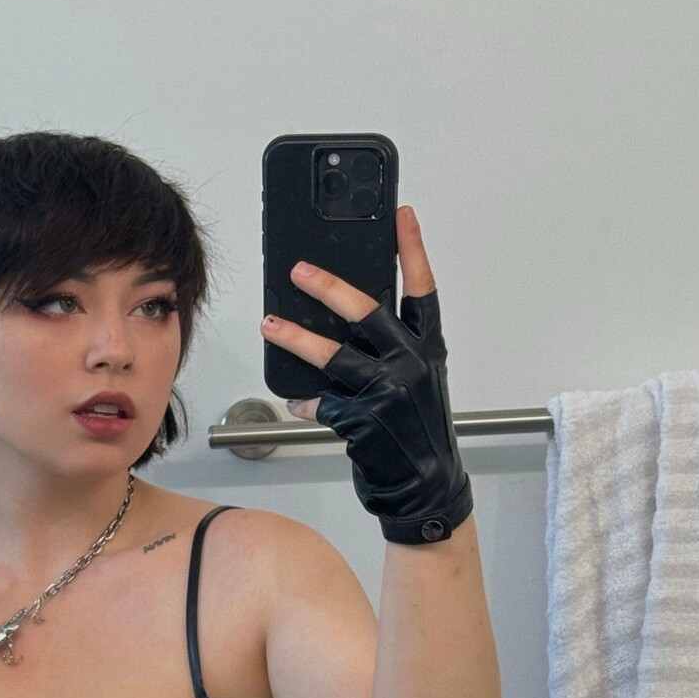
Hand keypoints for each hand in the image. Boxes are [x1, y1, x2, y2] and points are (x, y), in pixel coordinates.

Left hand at [260, 205, 472, 544]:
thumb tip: (347, 318)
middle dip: (328, 287)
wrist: (426, 483)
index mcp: (428, 347)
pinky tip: (297, 399)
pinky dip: (306, 401)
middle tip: (298, 270)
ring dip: (295, 339)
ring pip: (332, 355)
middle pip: (366, 312)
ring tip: (269, 325)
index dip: (412, 249)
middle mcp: (411, 363)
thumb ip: (393, 348)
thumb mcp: (419, 379)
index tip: (401, 214)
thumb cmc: (417, 429)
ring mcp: (387, 391)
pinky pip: (322, 402)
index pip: (423, 288)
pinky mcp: (363, 420)